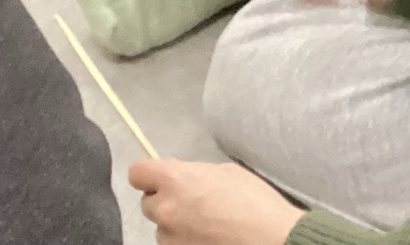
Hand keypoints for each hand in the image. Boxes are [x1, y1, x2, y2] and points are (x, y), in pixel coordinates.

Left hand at [129, 159, 303, 244]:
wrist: (272, 240)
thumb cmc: (254, 202)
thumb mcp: (224, 172)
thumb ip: (193, 172)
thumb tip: (176, 172)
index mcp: (174, 180)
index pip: (137, 173)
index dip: (149, 175)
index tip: (162, 179)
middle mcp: (165, 210)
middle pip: (148, 203)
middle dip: (166, 201)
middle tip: (192, 203)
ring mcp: (171, 238)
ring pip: (162, 228)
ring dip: (176, 225)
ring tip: (206, 225)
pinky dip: (186, 241)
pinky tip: (209, 237)